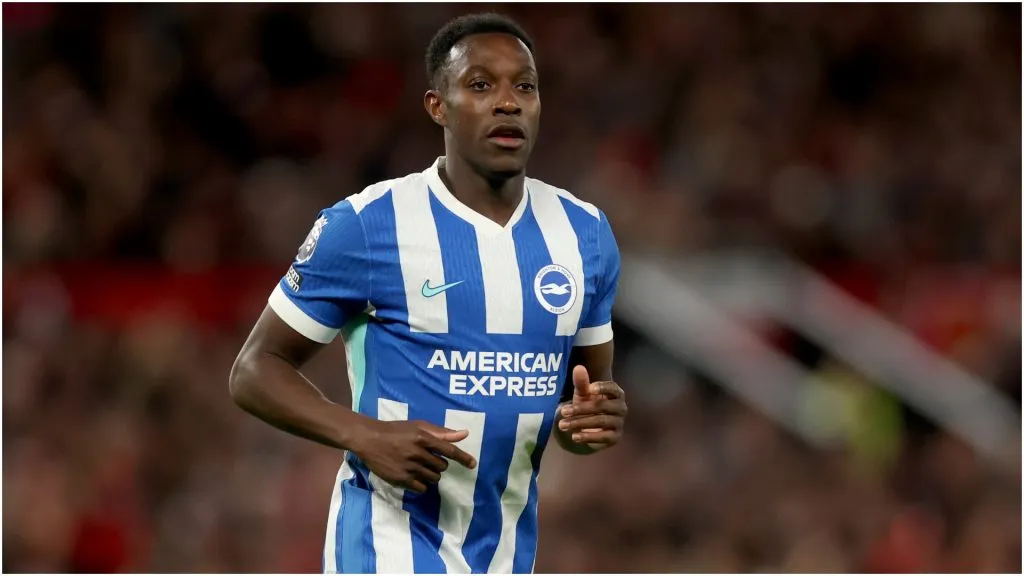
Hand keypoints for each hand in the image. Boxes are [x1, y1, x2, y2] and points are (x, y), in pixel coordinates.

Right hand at [352, 419, 476, 493]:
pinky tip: (413, 476)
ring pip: (433, 478)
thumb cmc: (396, 431)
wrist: (369, 439)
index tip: (473, 465)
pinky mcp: (400, 479)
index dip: (463, 458)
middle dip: (438, 464)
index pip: (449, 451)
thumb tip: (464, 434)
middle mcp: (418, 453)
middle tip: (426, 458)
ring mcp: (409, 467)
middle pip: (442, 466)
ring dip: (430, 474)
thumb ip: (441, 432)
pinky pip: (421, 488)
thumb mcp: (418, 426)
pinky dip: (421, 484)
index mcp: (423, 438)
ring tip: (418, 466)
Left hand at [557, 365, 626, 449]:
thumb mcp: (583, 394)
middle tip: (563, 411)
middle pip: (602, 406)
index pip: (612, 388)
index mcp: (616, 393)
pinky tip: (574, 436)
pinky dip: (588, 437)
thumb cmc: (589, 404)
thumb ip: (581, 382)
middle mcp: (621, 407)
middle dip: (581, 408)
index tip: (590, 389)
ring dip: (580, 423)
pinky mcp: (615, 437)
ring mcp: (619, 423)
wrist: (591, 427)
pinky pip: (603, 437)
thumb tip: (578, 368)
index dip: (602, 388)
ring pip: (601, 421)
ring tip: (563, 425)